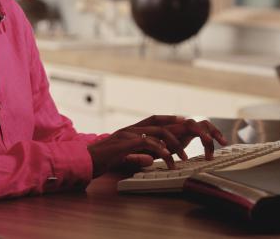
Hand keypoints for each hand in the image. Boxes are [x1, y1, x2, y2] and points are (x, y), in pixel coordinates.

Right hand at [87, 115, 227, 176]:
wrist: (84, 160)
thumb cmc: (103, 159)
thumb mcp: (125, 156)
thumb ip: (138, 155)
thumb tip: (150, 159)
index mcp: (133, 129)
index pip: (157, 120)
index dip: (172, 119)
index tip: (186, 122)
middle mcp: (133, 128)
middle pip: (162, 122)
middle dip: (179, 126)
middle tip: (194, 134)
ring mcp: (129, 134)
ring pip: (158, 131)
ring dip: (173, 143)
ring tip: (183, 156)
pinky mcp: (125, 143)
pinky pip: (147, 143)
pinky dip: (160, 150)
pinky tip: (167, 159)